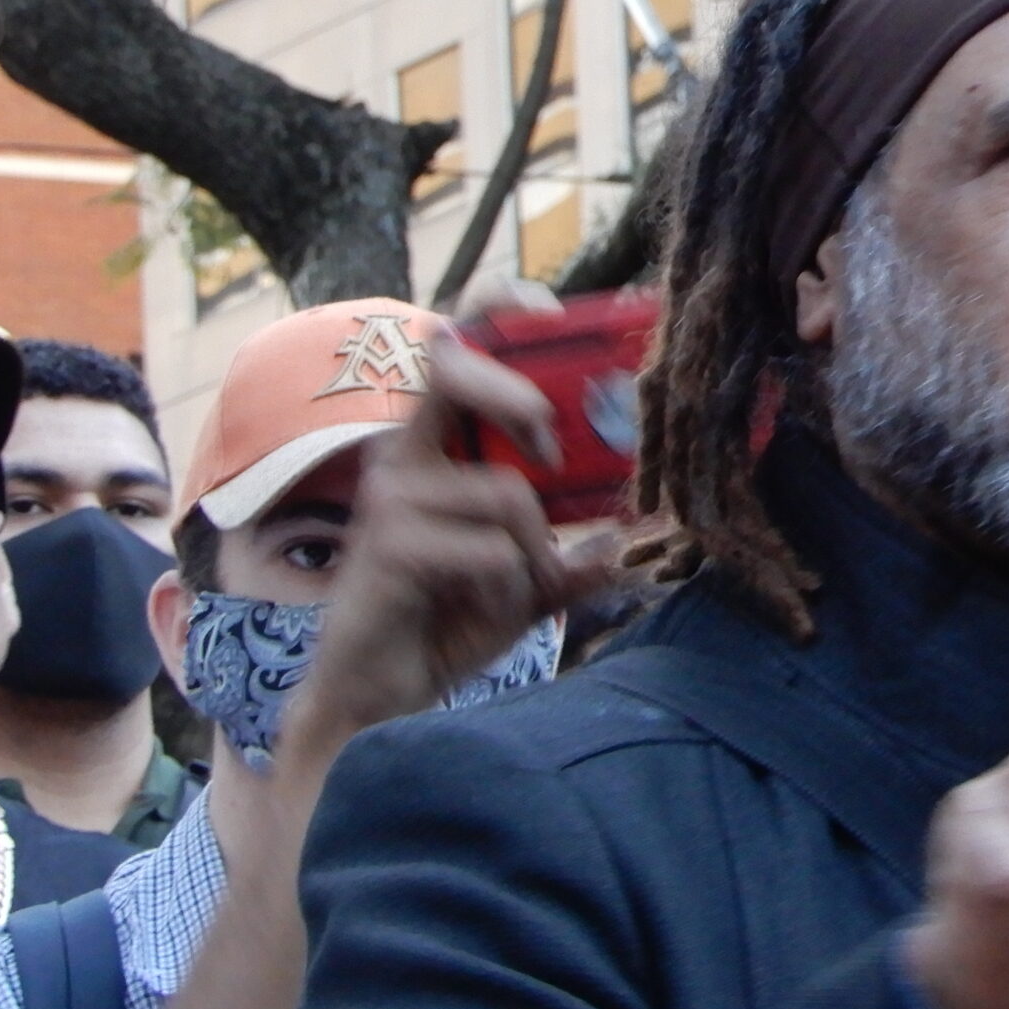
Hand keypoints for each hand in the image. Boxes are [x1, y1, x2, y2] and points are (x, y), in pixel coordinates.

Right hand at [286, 335, 616, 758]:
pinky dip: (513, 585)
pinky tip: (485, 610)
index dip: (493, 312)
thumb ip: (571, 560)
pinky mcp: (389, 542)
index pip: (453, 352)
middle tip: (554, 452)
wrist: (380, 701)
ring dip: (533, 554)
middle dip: (520, 399)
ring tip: (512, 591)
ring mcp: (391, 495)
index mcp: (434, 448)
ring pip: (508, 493)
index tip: (546, 307)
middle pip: (458, 372)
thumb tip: (628, 538)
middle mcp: (404, 457)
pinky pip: (494, 547)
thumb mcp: (524, 585)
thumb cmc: (444, 623)